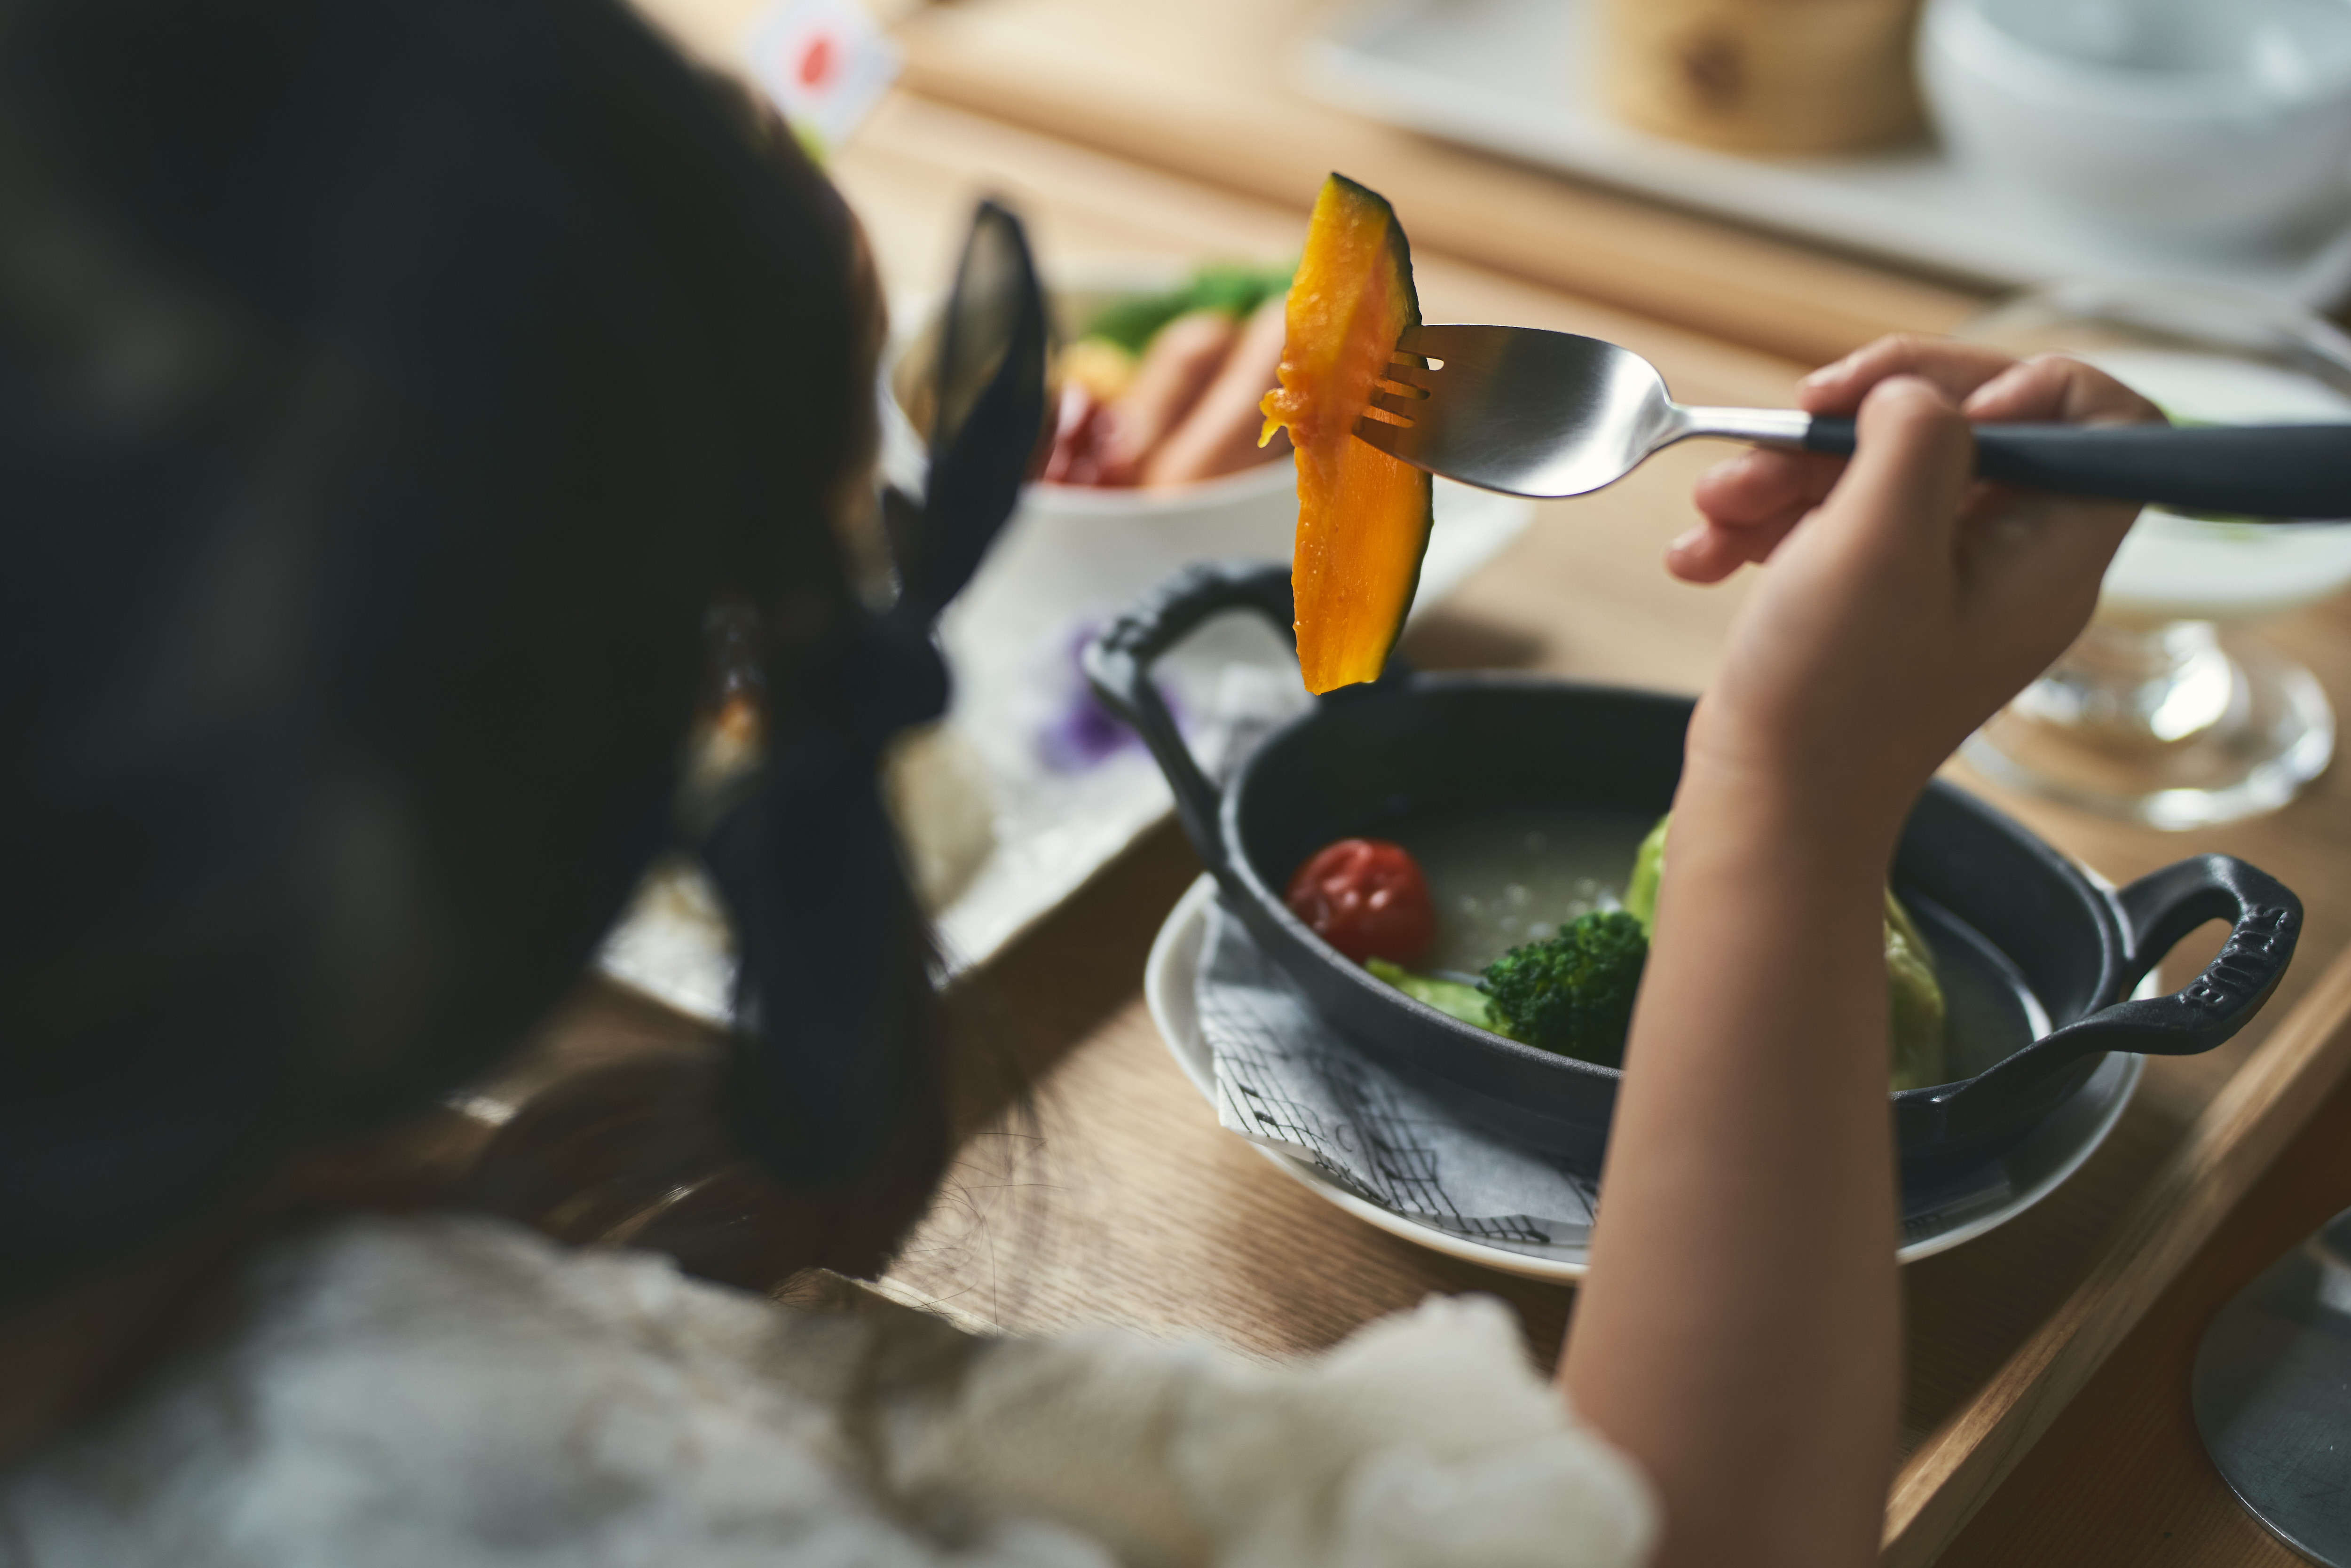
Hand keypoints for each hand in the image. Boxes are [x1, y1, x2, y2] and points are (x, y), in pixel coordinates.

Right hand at [1666, 336, 2161, 844]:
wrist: (1767, 805)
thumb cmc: (1832, 698)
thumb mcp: (1880, 539)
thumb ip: (1916, 435)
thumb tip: (1910, 395)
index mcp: (2049, 554)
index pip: (2101, 420)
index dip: (2026, 385)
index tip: (1933, 408)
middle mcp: (2007, 561)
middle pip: (1963, 425)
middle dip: (1858, 422)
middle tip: (1794, 426)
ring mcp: (1934, 579)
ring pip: (1876, 468)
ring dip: (1786, 472)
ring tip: (1717, 511)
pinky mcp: (1870, 596)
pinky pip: (1830, 518)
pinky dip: (1765, 520)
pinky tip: (1708, 552)